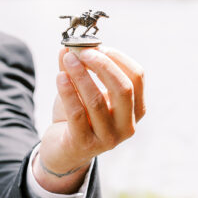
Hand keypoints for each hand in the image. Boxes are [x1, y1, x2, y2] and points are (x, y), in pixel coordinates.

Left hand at [33, 46, 145, 193]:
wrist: (64, 150)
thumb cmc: (79, 118)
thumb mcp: (82, 91)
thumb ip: (78, 69)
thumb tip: (69, 47)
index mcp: (135, 110)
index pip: (137, 78)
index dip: (118, 58)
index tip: (98, 46)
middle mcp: (127, 126)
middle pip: (123, 89)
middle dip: (102, 65)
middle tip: (83, 51)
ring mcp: (107, 138)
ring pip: (97, 101)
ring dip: (81, 75)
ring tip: (68, 58)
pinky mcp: (84, 144)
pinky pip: (77, 114)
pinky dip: (68, 92)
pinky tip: (60, 77)